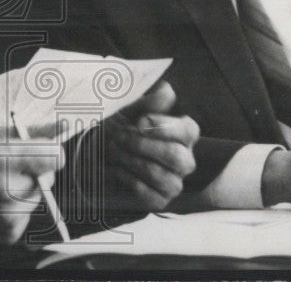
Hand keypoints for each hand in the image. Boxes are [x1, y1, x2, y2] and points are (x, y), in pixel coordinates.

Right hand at [0, 128, 64, 244]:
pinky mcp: (8, 234)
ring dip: (22, 191)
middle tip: (2, 170)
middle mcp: (7, 191)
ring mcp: (8, 217)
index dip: (47, 152)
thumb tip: (63, 125)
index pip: (55, 157)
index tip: (35, 151)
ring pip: (36, 198)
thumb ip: (30, 131)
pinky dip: (14, 210)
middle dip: (31, 172)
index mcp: (1, 158)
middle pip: (47, 178)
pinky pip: (26, 216)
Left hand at [97, 80, 199, 211]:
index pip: (189, 131)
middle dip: (143, 146)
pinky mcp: (160, 200)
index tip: (140, 121)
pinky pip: (150, 195)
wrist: (101, 156)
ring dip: (133, 161)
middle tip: (119, 136)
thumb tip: (166, 90)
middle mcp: (184, 159)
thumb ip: (150, 101)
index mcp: (183, 133)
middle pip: (177, 157)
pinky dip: (129, 180)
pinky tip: (115, 169)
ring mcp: (174, 182)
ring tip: (114, 150)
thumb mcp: (132, 109)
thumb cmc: (123, 127)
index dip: (164, 127)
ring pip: (163, 177)